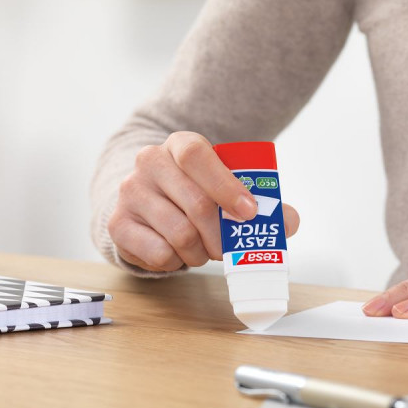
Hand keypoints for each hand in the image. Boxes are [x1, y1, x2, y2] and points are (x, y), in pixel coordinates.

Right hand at [108, 132, 299, 271]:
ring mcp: (130, 191)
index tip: (249, 213)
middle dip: (222, 235)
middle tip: (228, 248)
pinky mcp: (118, 223)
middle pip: (196, 204)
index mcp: (180, 145)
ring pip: (180, 234)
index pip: (198, 156)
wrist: (146, 205)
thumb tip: (288, 221)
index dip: (226, 186)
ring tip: (202, 250)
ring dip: (200, 252)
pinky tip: (177, 253)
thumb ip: (263, 203)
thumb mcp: (226, 190)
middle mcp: (150, 161)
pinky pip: (159, 253)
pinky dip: (177, 262)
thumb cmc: (194, 195)